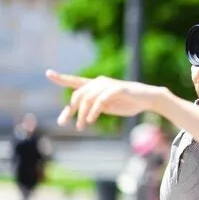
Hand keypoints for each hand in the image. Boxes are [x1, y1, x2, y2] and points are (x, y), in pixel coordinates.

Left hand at [46, 70, 163, 129]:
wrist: (148, 99)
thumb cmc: (128, 103)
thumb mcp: (108, 107)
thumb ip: (94, 107)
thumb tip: (80, 113)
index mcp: (96, 86)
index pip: (75, 81)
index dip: (61, 78)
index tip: (48, 73)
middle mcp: (99, 82)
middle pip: (78, 94)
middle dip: (70, 109)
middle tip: (64, 122)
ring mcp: (108, 85)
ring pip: (87, 98)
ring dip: (82, 113)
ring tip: (81, 126)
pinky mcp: (117, 88)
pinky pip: (100, 100)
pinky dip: (93, 111)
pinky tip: (91, 119)